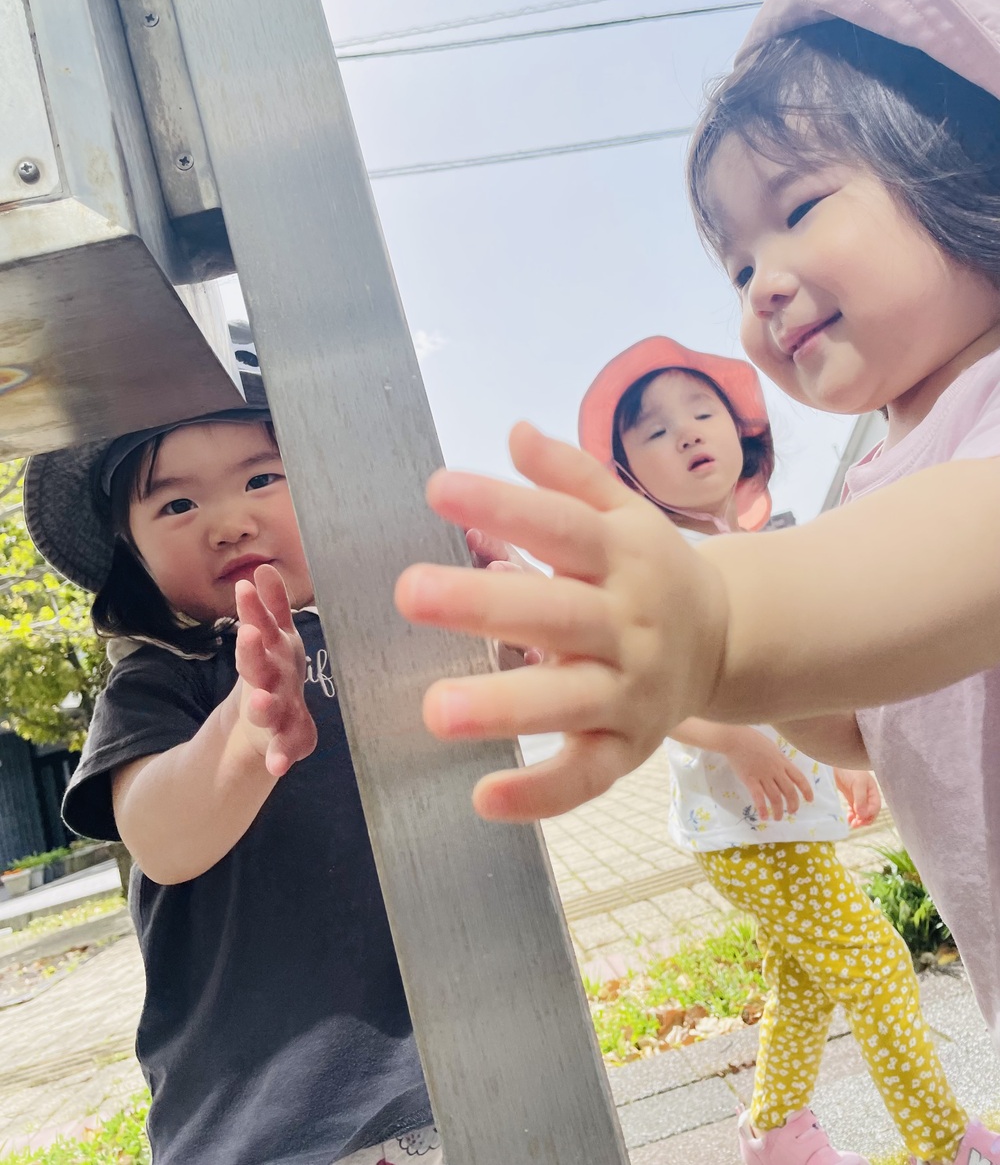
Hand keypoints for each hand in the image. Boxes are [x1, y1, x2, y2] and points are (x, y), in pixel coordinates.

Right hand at [231, 564, 316, 777]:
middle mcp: (268, 680)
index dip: (254, 608)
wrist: (264, 722)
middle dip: (252, 651)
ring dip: (261, 704)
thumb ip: (271, 607)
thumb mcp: (276, 638)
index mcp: (270, 653)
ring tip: (258, 702)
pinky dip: (280, 757)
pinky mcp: (285, 738)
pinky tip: (278, 767)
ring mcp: (273, 711)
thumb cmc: (275, 671)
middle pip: (257, 665)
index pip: (260, 626)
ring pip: (265, 707)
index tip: (245, 586)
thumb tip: (262, 569)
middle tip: (249, 635)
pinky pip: (285, 748)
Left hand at [395, 423, 727, 820]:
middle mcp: (628, 623)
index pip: (561, 526)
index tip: (438, 488)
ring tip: (434, 710)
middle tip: (410, 591)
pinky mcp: (629, 747)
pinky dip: (542, 794)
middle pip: (556, 613)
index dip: (503, 505)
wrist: (730, 641)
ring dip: (505, 707)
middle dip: (484, 604)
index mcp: (623, 557)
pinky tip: (483, 798)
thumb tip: (515, 431)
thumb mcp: (625, 513)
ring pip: (568, 700)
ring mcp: (631, 690)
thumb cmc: (653, 570)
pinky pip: (588, 776)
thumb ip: (571, 476)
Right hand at [722, 730, 813, 822]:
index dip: (806, 790)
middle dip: (793, 804)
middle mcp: (775, 770)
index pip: (799, 778)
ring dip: (778, 810)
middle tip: (792, 812)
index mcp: (782, 761)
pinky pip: (758, 797)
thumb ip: (778, 759)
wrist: (735, 737)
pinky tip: (764, 817)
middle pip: (789, 791)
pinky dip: (762, 809)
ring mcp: (763, 775)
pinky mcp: (750, 779)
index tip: (810, 800)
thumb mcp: (771, 747)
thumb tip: (783, 767)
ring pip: (775, 797)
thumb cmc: (751, 739)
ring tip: (777, 818)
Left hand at [835, 767, 880, 827]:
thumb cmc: (851, 770)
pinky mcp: (852, 798)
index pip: (875, 808)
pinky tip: (848, 818)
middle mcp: (868, 796)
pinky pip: (854, 810)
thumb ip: (860, 799)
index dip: (869, 815)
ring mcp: (860, 798)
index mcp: (873, 792)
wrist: (839, 762)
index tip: (860, 818)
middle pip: (870, 813)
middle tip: (855, 824)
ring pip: (862, 813)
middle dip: (864, 820)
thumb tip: (862, 815)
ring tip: (852, 824)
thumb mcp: (858, 783)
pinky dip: (852, 816)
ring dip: (858, 820)